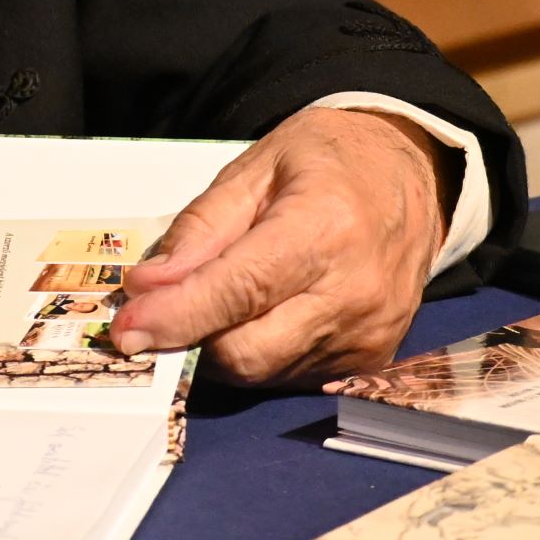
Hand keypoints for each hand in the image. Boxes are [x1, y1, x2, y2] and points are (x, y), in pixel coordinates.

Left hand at [108, 108, 448, 385]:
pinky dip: (258, 352)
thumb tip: (148, 287)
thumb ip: (201, 228)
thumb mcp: (256, 167)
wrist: (414, 179)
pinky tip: (257, 314)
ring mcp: (370, 333)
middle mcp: (356, 291)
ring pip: (263, 372)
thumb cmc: (329, 162)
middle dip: (189, 338)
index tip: (126, 331)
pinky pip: (290, 376)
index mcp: (326, 227)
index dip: (176, 316)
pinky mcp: (372, 360)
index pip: (238, 292)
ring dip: (220, 347)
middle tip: (155, 312)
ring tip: (214, 299)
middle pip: (247, 350)